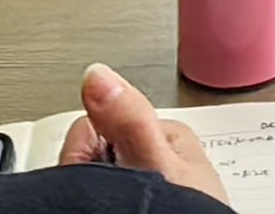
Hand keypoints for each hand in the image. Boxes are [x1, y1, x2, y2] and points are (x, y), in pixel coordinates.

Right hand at [57, 64, 229, 202]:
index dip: (83, 153)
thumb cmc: (190, 213)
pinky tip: (113, 209)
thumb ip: (129, 120)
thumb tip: (98, 74)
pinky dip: (101, 205)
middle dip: (88, 178)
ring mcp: (146, 187)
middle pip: (90, 154)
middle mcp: (154, 157)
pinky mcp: (138, 205)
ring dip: (95, 197)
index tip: (97, 177)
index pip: (93, 124)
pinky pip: (101, 198)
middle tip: (111, 199)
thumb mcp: (157, 164)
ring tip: (116, 208)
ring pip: (93, 182)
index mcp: (162, 134)